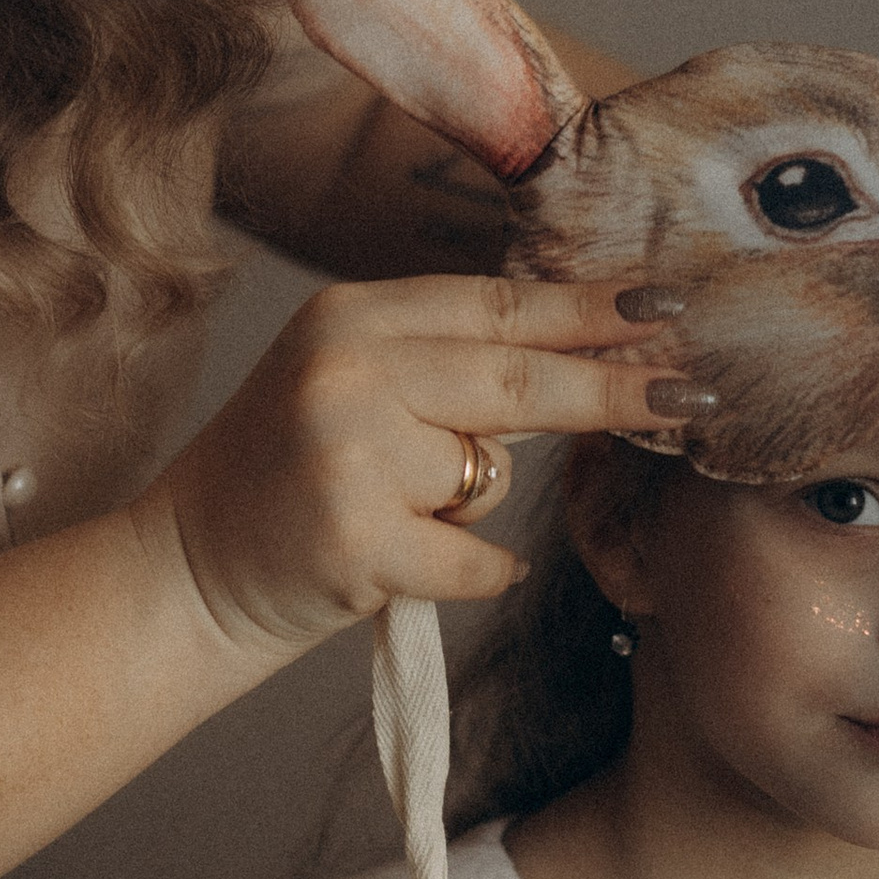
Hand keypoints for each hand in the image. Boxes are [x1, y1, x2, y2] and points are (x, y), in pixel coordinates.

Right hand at [147, 274, 693, 658]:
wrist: (185, 573)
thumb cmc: (285, 479)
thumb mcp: (348, 381)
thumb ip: (443, 357)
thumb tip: (591, 342)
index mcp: (348, 315)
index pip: (497, 304)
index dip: (589, 310)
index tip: (665, 309)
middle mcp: (345, 369)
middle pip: (519, 378)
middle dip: (615, 389)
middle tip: (692, 393)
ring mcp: (349, 453)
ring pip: (490, 474)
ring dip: (469, 502)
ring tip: (397, 510)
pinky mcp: (357, 538)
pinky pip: (477, 554)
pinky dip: (471, 567)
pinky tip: (412, 564)